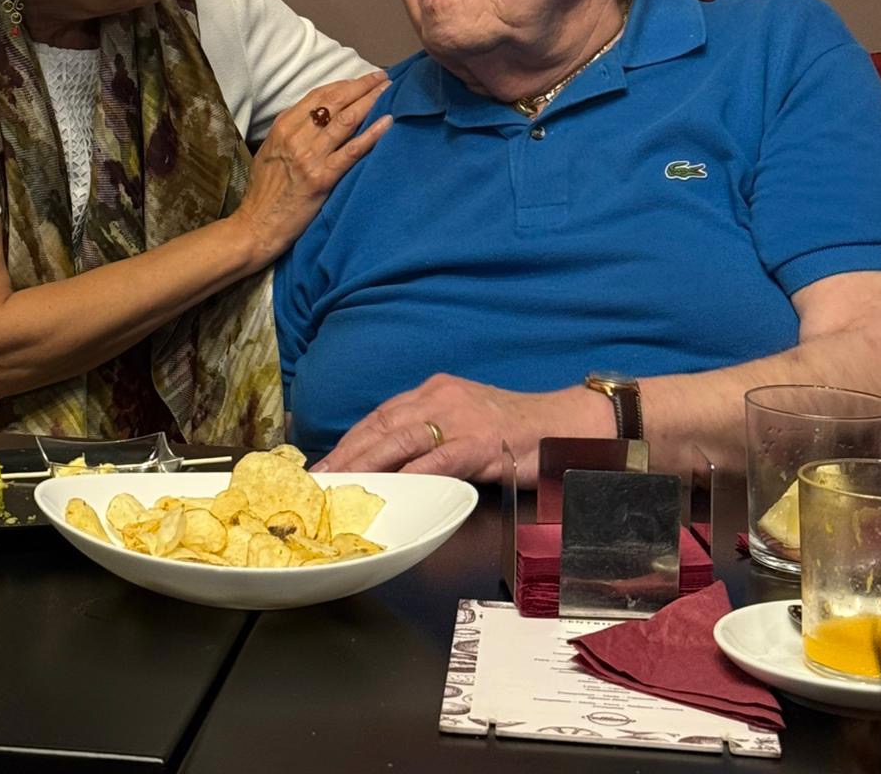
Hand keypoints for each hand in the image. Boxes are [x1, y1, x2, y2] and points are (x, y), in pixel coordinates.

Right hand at [237, 72, 391, 264]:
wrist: (255, 227)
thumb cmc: (265, 192)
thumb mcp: (271, 151)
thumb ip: (291, 132)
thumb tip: (318, 117)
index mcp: (282, 127)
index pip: (319, 96)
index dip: (345, 84)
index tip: (364, 78)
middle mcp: (295, 137)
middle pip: (334, 102)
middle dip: (362, 86)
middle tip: (383, 77)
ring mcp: (309, 157)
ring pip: (345, 121)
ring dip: (370, 102)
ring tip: (390, 91)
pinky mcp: (322, 178)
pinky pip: (352, 151)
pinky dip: (372, 134)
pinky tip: (387, 122)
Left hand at [312, 373, 580, 484]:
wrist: (563, 424)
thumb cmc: (514, 429)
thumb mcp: (465, 422)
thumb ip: (430, 436)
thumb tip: (391, 463)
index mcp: (434, 392)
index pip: (380, 416)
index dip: (349, 440)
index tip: (322, 462)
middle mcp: (440, 398)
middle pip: (381, 426)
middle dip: (346, 453)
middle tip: (317, 478)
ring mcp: (460, 418)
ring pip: (400, 439)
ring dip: (365, 463)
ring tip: (340, 483)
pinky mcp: (480, 441)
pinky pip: (439, 459)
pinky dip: (412, 473)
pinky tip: (392, 488)